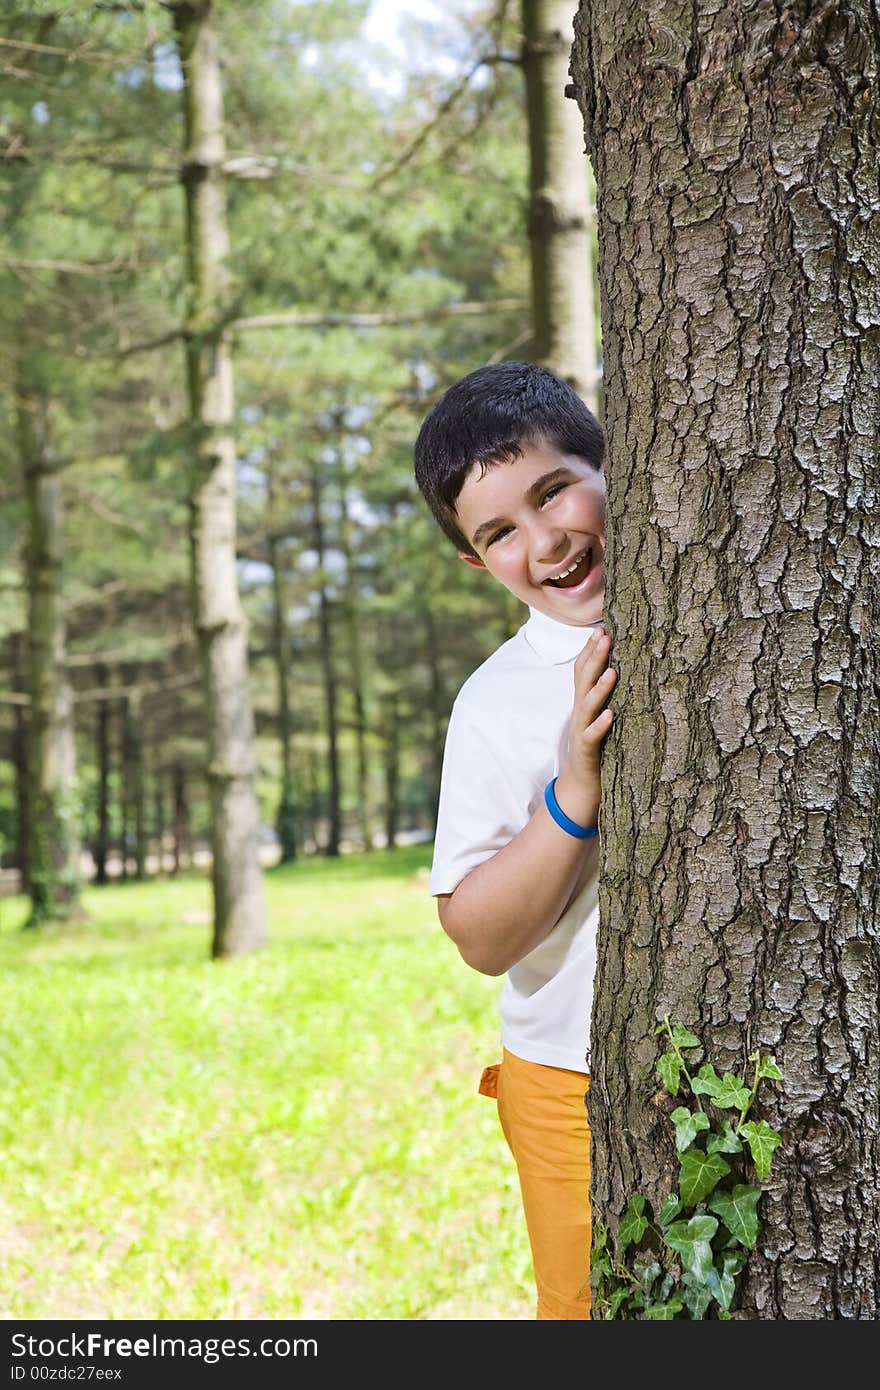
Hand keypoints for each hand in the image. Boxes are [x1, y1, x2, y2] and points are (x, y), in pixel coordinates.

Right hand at [554, 628, 616, 827]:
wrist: (581, 785)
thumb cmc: (595, 748)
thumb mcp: (597, 717)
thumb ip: (603, 696)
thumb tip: (619, 669)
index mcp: (583, 703)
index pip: (583, 671)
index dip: (590, 650)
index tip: (602, 628)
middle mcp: (580, 713)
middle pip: (584, 680)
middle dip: (594, 658)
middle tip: (605, 636)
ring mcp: (582, 731)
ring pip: (588, 705)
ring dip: (600, 688)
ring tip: (613, 671)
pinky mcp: (588, 750)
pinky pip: (593, 736)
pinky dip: (601, 725)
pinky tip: (611, 715)